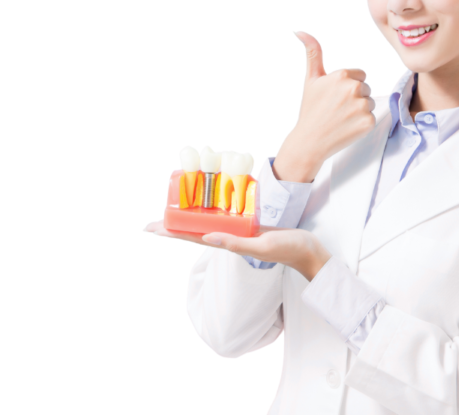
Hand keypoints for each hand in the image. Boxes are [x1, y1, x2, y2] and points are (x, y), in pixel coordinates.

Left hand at [143, 220, 331, 281]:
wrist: (308, 251)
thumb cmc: (288, 248)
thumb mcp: (262, 245)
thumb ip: (235, 243)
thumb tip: (206, 238)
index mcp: (227, 242)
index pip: (192, 236)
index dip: (171, 232)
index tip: (150, 229)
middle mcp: (228, 236)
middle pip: (193, 230)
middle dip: (172, 226)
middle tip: (151, 221)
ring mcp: (237, 230)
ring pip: (206, 223)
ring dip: (188, 218)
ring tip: (171, 212)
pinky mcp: (248, 224)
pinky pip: (223, 216)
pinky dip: (210, 211)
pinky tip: (205, 207)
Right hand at [273, 32, 376, 182]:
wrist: (309, 141)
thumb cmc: (310, 110)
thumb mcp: (310, 79)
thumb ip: (312, 53)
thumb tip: (299, 30)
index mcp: (341, 75)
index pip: (359, 76)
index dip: (347, 87)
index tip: (334, 98)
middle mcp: (353, 88)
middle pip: (365, 89)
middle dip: (354, 98)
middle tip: (337, 110)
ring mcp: (362, 106)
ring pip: (370, 103)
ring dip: (359, 111)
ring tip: (342, 119)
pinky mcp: (368, 122)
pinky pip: (372, 117)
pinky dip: (362, 124)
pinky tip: (347, 128)